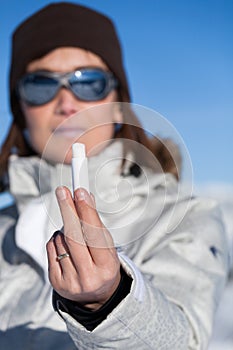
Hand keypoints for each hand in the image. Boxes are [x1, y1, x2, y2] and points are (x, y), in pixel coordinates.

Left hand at [46, 186, 120, 309]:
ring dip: (64, 227)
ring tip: (73, 229)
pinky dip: (57, 239)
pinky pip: (51, 249)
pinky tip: (65, 242)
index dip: (86, 212)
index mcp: (106, 267)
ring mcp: (70, 282)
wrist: (96, 297)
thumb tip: (85, 197)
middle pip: (73, 237)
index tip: (80, 192)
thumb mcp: (107, 246)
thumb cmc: (103, 265)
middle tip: (62, 191)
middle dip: (68, 210)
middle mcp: (88, 277)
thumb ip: (96, 223)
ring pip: (61, 241)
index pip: (94, 235)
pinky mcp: (56, 282)